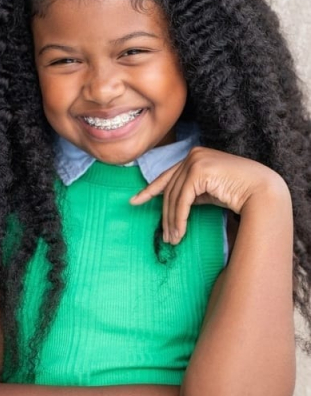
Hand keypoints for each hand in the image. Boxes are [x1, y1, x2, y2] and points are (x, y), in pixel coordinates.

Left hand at [130, 146, 287, 244]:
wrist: (260, 191)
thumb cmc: (237, 192)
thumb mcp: (208, 191)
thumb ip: (191, 193)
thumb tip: (172, 206)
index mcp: (193, 157)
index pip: (167, 176)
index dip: (150, 190)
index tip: (135, 201)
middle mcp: (192, 155)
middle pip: (170, 189)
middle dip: (165, 215)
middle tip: (165, 236)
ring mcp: (195, 161)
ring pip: (174, 196)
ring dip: (172, 221)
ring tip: (172, 239)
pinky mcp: (199, 170)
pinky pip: (182, 200)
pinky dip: (179, 218)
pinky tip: (180, 232)